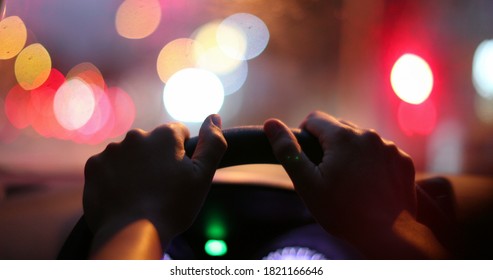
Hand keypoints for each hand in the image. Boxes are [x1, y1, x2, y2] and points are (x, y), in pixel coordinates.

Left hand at [83, 114, 226, 254]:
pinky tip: (122, 196)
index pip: (178, 134)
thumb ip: (213, 143)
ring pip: (129, 155)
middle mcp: (136, 136)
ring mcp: (112, 150)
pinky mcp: (93, 166)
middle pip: (151, 144)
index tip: (178, 176)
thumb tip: (214, 117)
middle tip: (160, 188)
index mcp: (164, 135)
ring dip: (134, 168)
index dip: (181, 155)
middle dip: (156, 159)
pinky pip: (108, 167)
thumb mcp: (202, 176)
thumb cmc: (173, 206)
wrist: (132, 234)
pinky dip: (114, 178)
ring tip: (140, 195)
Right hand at [264, 111, 445, 258]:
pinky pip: (381, 153)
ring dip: (352, 152)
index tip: (307, 157)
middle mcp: (369, 135)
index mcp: (343, 137)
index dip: (305, 135)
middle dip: (329, 144)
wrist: (388, 236)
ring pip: (361, 140)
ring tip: (349, 182)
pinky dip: (372, 162)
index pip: (315, 119)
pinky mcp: (403, 161)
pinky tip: (369, 185)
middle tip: (326, 174)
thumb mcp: (306, 183)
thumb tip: (271, 123)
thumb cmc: (342, 212)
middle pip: (339, 128)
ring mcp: (389, 148)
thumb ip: (288, 150)